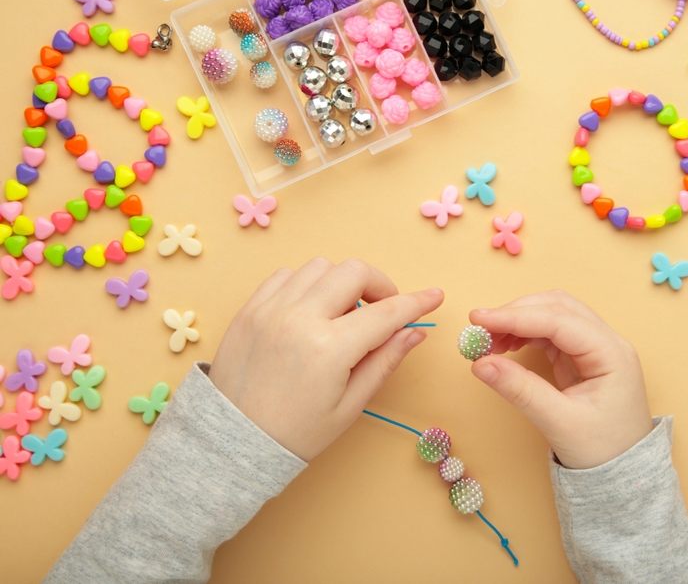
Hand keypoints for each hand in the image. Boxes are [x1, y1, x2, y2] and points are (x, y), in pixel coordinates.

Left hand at [209, 258, 443, 460]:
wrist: (232, 442)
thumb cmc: (294, 433)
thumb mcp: (349, 405)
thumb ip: (384, 362)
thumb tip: (414, 333)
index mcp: (329, 349)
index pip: (386, 312)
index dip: (417, 302)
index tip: (434, 296)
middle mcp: (299, 318)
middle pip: (354, 271)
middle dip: (379, 285)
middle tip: (383, 309)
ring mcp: (270, 309)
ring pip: (320, 266)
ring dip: (341, 283)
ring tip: (343, 312)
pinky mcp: (250, 308)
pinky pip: (287, 275)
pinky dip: (307, 284)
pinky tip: (311, 311)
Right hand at [468, 291, 652, 469]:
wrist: (624, 475)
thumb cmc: (602, 451)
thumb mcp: (559, 423)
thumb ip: (521, 390)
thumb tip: (481, 363)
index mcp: (612, 354)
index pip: (558, 320)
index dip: (515, 316)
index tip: (478, 320)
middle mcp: (608, 343)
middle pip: (558, 307)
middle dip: (516, 313)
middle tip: (479, 330)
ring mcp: (596, 348)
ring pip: (554, 315)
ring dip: (520, 321)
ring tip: (489, 341)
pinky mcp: (583, 358)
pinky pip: (552, 334)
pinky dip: (526, 334)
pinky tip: (506, 346)